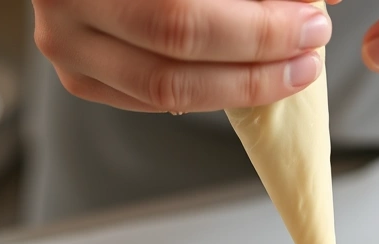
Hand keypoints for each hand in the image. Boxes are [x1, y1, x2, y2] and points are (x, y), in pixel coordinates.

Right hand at [32, 0, 333, 111]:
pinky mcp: (78, 76)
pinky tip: (244, 79)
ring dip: (242, 86)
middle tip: (309, 46)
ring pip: (165, 88)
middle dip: (258, 51)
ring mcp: (67, 42)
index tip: (311, 17)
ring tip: (291, 70)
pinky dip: (207, 94)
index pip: (185, 7)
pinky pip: (151, 100)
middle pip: (179, 41)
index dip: (258, 22)